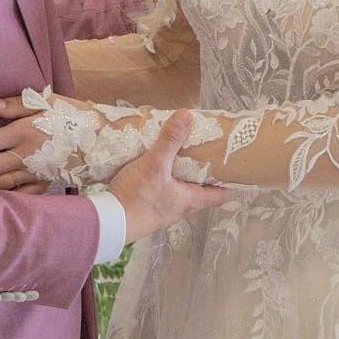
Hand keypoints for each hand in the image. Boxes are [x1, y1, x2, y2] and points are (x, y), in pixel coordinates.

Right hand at [104, 111, 228, 242]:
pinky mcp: (149, 209)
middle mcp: (181, 208)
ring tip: (180, 155)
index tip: (230, 164)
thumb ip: (170, 140)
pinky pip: (164, 192)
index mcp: (190, 200)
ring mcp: (165, 211)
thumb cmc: (136, 199)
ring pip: (182, 191)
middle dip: (203, 172)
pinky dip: (165, 179)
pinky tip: (155, 167)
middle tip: (204, 152)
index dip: (227, 180)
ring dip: (183, 175)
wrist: (108, 222)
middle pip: (201, 190)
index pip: (220, 194)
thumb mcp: (154, 164)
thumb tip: (187, 115)